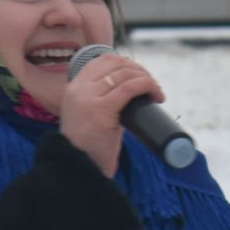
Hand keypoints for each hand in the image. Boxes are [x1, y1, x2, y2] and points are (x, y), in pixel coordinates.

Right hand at [58, 52, 163, 178]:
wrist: (79, 169)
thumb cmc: (89, 148)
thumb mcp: (89, 116)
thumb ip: (102, 100)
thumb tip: (131, 91)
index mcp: (73, 88)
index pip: (102, 60)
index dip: (125, 62)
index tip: (138, 75)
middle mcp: (78, 89)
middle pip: (115, 63)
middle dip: (139, 70)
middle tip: (151, 85)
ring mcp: (88, 99)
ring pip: (125, 74)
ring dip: (146, 78)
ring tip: (156, 92)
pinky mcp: (101, 110)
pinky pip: (130, 88)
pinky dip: (148, 86)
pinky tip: (156, 96)